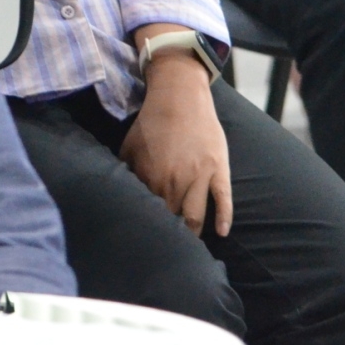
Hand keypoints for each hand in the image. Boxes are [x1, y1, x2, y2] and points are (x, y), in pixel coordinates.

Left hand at [120, 32, 231, 235]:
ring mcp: (200, 176)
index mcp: (152, 177)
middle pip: (174, 219)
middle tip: (169, 248)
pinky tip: (222, 233)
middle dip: (171, 235)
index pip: (150, 213)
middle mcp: (176, 181)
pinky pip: (224, 200)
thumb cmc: (152, 122)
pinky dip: (224, 218)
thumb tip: (119, 196)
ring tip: (190, 245)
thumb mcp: (129, 147)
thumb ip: (125, 173)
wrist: (179, 96)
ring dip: (193, 233)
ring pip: (196, 216)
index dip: (150, 226)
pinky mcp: (219, 170)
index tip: (149, 237)